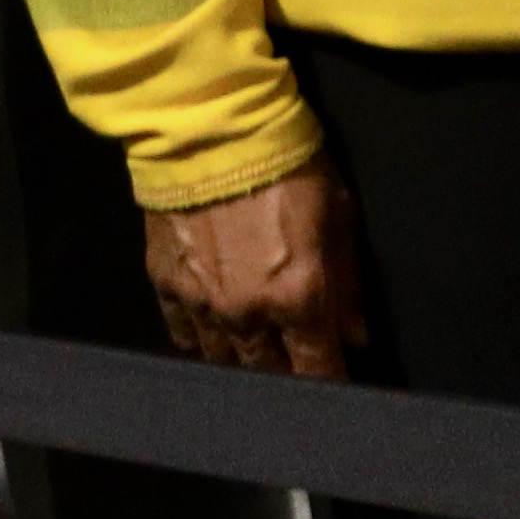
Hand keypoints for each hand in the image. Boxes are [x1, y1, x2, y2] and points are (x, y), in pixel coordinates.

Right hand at [147, 165, 365, 380]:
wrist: (208, 127)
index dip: (330, 385)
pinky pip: (182, 332)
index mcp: (297, 298)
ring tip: (254, 350)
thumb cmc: (285, 163)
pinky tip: (211, 331)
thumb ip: (346, 283)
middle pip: (267, 373)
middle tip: (294, 364)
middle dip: (285, 374)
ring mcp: (200, 303)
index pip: (317, 370)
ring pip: (223, 359)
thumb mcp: (336, 215)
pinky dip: (200, 337)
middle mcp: (246, 313)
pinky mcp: (165, 284)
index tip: (337, 391)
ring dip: (242, 359)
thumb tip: (354, 334)